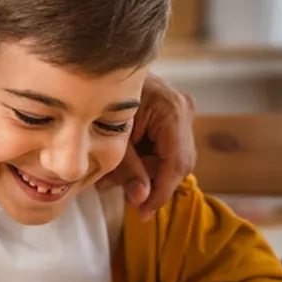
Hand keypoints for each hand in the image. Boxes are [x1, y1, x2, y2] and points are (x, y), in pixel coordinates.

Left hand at [105, 72, 195, 220]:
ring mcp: (182, 111)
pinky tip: (125, 166)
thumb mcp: (111, 138)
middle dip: (151, 183)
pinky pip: (167, 149)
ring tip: (116, 178)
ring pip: (173, 159)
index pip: (175, 163)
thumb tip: (141, 198)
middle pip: (177, 163)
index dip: (160, 192)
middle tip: (125, 197)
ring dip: (147, 173)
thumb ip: (127, 169)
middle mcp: (183, 109)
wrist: (98, 68)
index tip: (143, 212)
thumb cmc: (101, 98)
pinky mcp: (174, 116)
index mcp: (171, 111)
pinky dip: (147, 161)